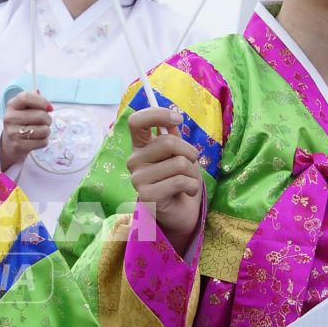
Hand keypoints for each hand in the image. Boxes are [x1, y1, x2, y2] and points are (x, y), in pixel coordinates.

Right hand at [0, 91, 53, 169]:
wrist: (10, 144)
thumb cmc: (22, 123)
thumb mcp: (25, 109)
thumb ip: (36, 102)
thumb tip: (48, 107)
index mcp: (12, 105)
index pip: (26, 97)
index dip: (42, 101)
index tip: (50, 108)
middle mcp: (9, 118)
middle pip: (41, 116)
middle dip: (48, 120)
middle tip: (44, 123)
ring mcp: (12, 133)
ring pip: (44, 130)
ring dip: (46, 131)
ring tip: (39, 132)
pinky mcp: (18, 146)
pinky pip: (42, 142)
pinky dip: (44, 142)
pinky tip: (36, 140)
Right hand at [125, 105, 203, 253]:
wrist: (180, 212)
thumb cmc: (179, 180)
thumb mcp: (179, 154)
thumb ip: (173, 136)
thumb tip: (173, 117)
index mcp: (140, 147)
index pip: (136, 121)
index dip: (157, 114)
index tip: (176, 119)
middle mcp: (134, 161)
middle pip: (168, 142)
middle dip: (190, 152)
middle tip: (191, 163)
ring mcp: (138, 179)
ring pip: (178, 163)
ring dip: (193, 172)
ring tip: (188, 181)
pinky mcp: (147, 195)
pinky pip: (180, 181)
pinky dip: (192, 186)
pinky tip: (187, 192)